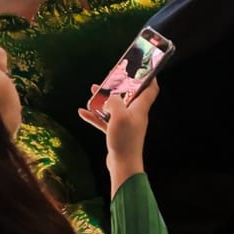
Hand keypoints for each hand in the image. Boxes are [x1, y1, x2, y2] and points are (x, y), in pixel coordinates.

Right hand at [79, 80, 158, 194]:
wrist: (123, 165)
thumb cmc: (125, 140)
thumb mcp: (119, 115)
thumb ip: (115, 101)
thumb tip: (110, 98)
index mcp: (140, 109)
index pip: (151, 89)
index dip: (150, 77)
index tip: (145, 67)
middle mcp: (135, 115)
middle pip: (129, 96)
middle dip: (120, 85)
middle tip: (111, 76)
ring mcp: (125, 125)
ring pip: (115, 107)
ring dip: (104, 99)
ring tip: (93, 90)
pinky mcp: (116, 134)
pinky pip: (105, 121)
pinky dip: (95, 116)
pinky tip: (82, 112)